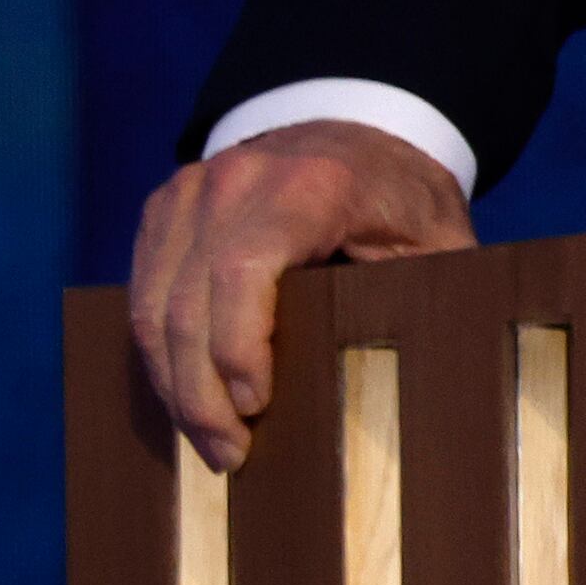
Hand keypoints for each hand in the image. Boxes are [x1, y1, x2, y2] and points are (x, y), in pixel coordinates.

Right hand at [128, 119, 478, 470]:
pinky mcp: (167, 207)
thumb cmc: (406, 199)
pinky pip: (144, 290)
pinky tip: (186, 396)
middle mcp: (238, 179)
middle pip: (190, 300)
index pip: (244, 271)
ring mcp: (193, 189)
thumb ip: (439, 294)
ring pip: (154, 303)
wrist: (360, 130)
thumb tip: (442, 370)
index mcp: (311, 185)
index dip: (237, 348)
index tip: (257, 409)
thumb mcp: (442, 239)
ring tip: (208, 439)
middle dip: (200, 391)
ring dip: (172, 383)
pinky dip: (158, 351)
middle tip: (229, 454)